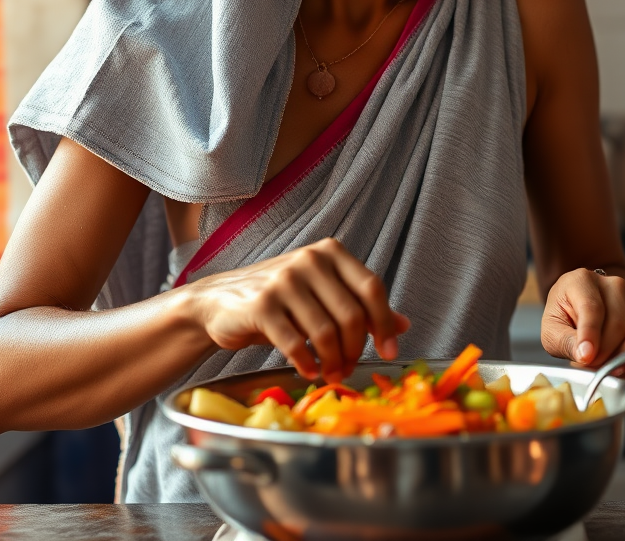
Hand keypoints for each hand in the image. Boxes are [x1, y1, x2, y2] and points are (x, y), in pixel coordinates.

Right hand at [185, 238, 410, 382]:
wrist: (219, 301)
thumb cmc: (280, 299)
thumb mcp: (323, 295)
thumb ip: (360, 306)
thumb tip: (404, 325)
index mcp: (330, 252)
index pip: (372, 286)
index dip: (384, 323)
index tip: (389, 351)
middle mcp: (309, 260)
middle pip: (352, 314)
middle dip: (355, 350)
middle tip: (348, 369)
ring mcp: (284, 280)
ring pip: (326, 332)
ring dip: (333, 362)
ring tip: (330, 373)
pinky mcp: (262, 305)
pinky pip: (295, 343)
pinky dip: (306, 363)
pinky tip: (307, 370)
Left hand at [540, 268, 624, 382]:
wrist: (583, 312)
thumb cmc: (568, 319)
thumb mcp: (552, 330)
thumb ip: (565, 342)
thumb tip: (586, 355)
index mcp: (583, 281)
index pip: (592, 308)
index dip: (591, 336)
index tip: (586, 357)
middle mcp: (617, 285)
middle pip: (621, 322)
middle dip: (609, 354)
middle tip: (596, 368)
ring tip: (612, 369)